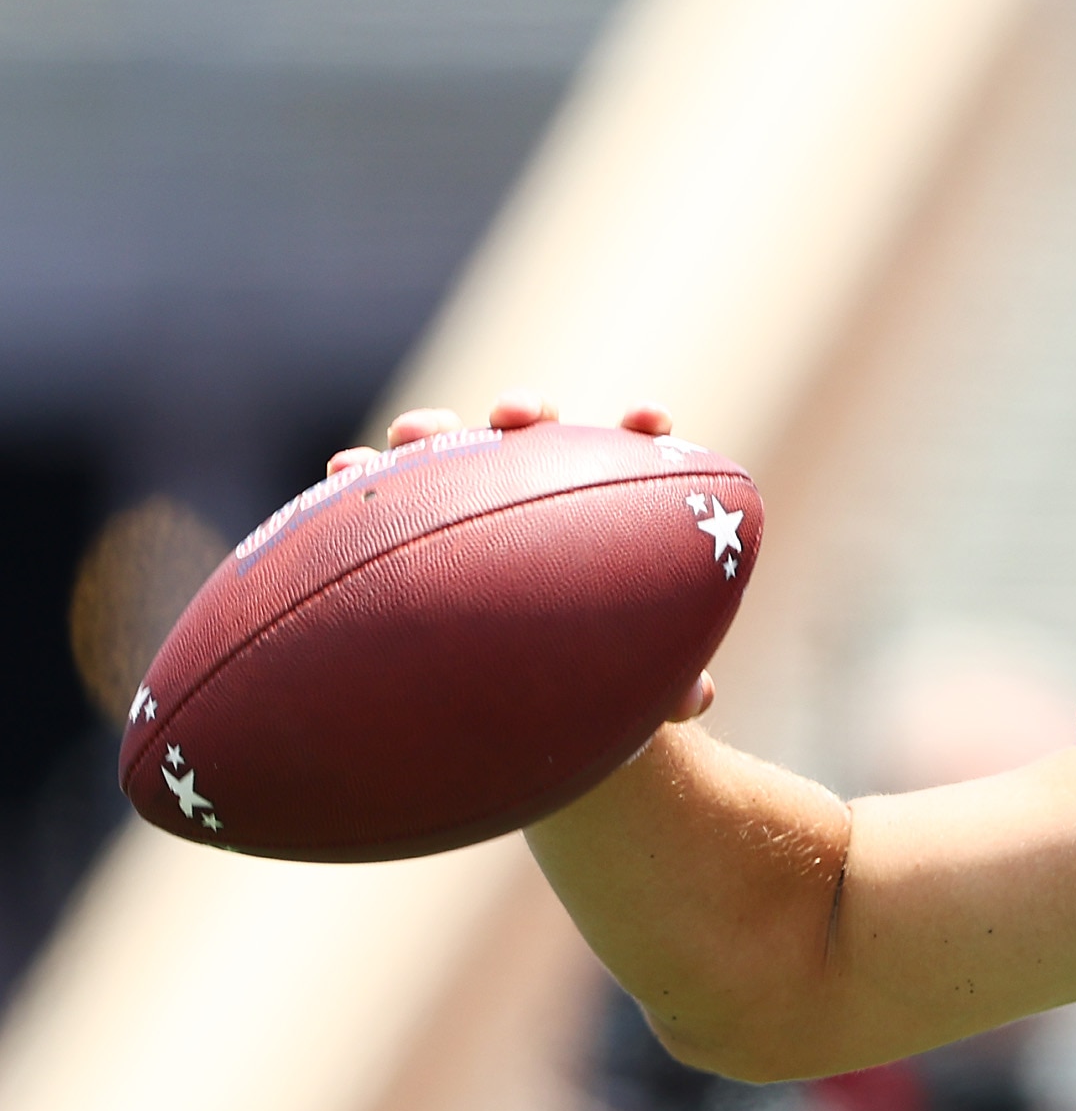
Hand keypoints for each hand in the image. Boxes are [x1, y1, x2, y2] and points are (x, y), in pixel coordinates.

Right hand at [327, 392, 713, 721]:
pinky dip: (364, 478)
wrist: (514, 688)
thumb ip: (661, 680)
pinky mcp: (405, 521)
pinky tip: (343, 474)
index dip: (639, 430)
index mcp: (596, 512)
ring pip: (448, 450)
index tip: (650, 420)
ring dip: (432, 431)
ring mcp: (464, 499)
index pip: (625, 456)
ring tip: (411, 435)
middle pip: (531, 435)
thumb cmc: (585, 670)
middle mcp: (529, 489)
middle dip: (523, 412)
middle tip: (516, 415)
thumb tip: (697, 699)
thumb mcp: (621, 675)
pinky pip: (380, 493)